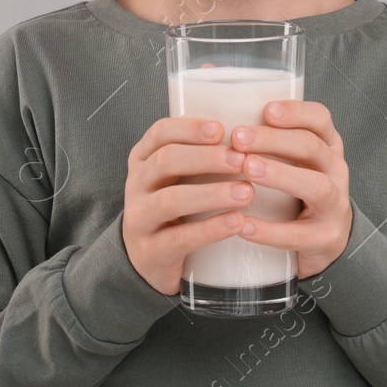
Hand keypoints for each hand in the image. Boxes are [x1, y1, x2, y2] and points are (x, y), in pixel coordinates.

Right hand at [122, 116, 254, 295]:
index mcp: (143, 159)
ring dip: (212, 194)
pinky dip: (211, 229)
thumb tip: (250, 136)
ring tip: (246, 192)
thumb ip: (202, 156)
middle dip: (206, 158)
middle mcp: (136, 185)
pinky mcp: (151, 251)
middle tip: (241, 160)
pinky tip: (236, 222)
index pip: (160, 133)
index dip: (189, 128)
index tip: (221, 129)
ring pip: (170, 200)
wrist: (148, 258)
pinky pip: (180, 238)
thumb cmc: (174, 208)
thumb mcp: (177, 177)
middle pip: (166, 162)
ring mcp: (139, 219)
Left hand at [230, 99, 351, 279]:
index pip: (321, 119)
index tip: (266, 109)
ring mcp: (335, 206)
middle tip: (239, 138)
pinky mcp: (325, 239)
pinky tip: (243, 225)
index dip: (296, 111)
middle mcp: (336, 171)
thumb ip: (256, 124)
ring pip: (316, 187)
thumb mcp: (285, 157)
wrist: (321, 241)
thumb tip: (210, 70)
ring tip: (247, 171)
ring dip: (280, 176)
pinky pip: (300, 235)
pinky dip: (271, 231)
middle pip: (313, 148)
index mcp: (326, 145)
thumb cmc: (291, 189)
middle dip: (276, 141)